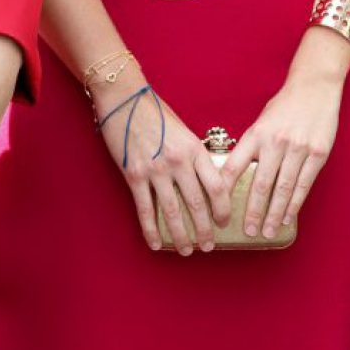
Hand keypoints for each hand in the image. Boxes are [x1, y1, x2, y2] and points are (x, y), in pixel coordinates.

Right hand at [94, 78, 230, 254]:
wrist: (125, 99)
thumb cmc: (156, 113)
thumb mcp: (184, 132)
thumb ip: (194, 157)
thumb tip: (203, 184)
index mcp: (194, 150)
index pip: (216, 187)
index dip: (222, 210)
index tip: (224, 222)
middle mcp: (178, 162)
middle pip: (196, 205)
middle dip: (204, 231)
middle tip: (208, 246)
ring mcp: (155, 170)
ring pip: (172, 213)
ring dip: (181, 236)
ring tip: (187, 250)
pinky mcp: (134, 176)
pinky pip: (144, 210)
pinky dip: (151, 230)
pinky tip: (156, 244)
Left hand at [221, 67, 344, 239]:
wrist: (314, 87)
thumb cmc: (284, 106)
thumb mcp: (261, 122)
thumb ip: (251, 147)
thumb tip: (236, 176)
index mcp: (255, 134)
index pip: (234, 166)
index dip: (225, 190)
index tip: (219, 210)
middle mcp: (275, 142)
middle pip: (260, 185)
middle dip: (253, 212)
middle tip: (248, 232)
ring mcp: (298, 149)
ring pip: (283, 189)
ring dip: (274, 214)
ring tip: (268, 232)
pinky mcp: (317, 154)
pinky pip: (304, 184)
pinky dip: (295, 204)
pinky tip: (288, 217)